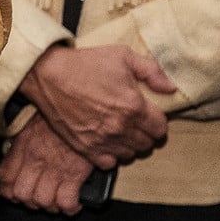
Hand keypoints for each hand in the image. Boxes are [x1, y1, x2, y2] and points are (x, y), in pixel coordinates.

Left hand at [0, 116, 97, 214]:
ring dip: (50, 206)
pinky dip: (70, 207)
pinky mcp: (75, 174)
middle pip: (23, 194)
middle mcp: (36, 159)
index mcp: (24, 144)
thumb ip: (25, 138)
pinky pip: (67, 202)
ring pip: (43, 201)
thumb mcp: (36, 120)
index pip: (5, 177)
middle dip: (29, 201)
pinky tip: (73, 203)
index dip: (8, 190)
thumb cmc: (64, 112)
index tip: (14, 193)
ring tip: (56, 201)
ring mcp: (54, 168)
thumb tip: (18, 149)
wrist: (86, 110)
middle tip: (38, 198)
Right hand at [17, 43, 174, 166]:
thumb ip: (152, 71)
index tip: (151, 115)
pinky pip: (109, 164)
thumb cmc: (85, 64)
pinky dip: (112, 155)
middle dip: (146, 133)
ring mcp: (103, 141)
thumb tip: (171, 88)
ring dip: (130, 145)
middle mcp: (120, 128)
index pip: (161, 128)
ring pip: (130, 155)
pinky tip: (107, 141)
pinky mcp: (85, 149)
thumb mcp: (123, 56)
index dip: (158, 121)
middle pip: (147, 144)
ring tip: (122, 131)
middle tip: (136, 121)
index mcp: (133, 106)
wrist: (48, 75)